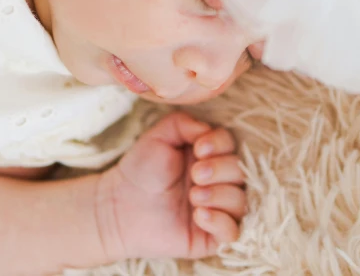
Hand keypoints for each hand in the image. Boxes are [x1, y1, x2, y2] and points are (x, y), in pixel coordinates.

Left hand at [96, 112, 246, 260]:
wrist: (120, 205)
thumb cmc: (140, 170)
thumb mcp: (158, 136)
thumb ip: (183, 123)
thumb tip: (207, 129)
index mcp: (207, 156)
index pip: (230, 144)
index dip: (220, 145)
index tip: (199, 149)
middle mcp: (216, 181)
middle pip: (239, 172)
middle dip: (220, 170)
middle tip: (195, 175)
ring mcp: (216, 209)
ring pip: (240, 202)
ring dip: (219, 196)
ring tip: (193, 196)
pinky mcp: (210, 236)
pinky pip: (233, 232)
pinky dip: (221, 222)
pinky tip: (199, 215)